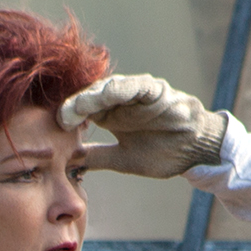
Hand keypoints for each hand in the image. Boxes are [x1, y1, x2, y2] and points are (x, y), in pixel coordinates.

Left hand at [61, 73, 230, 179]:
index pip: (82, 110)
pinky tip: (108, 93)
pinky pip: (138, 85)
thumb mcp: (123, 158)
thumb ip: (97, 157)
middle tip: (62, 117)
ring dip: (94, 95)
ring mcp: (137, 93)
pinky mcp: (156, 90)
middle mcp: (119, 100)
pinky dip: (123, 88)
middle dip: (76, 105)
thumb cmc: (162, 151)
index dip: (68, 117)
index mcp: (108, 114)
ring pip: (110, 88)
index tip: (56, 129)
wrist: (195, 151)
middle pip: (91, 96)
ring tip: (80, 105)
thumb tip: (68, 164)